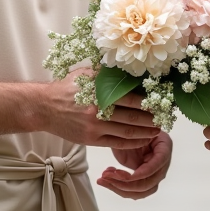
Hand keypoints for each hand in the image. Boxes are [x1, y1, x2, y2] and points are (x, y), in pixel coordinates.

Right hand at [40, 71, 158, 150]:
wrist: (44, 107)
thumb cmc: (66, 88)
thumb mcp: (86, 74)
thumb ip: (107, 72)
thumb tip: (129, 68)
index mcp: (99, 92)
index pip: (132, 98)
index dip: (149, 102)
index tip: (161, 101)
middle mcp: (99, 111)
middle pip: (133, 117)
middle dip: (152, 118)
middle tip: (165, 117)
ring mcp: (95, 127)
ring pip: (128, 132)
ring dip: (146, 132)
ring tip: (158, 129)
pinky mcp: (91, 140)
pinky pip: (118, 143)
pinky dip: (133, 142)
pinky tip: (143, 139)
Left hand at [97, 95, 172, 198]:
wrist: (123, 127)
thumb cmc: (130, 124)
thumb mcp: (132, 128)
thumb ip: (135, 136)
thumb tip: (137, 138)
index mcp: (164, 147)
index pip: (158, 164)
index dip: (144, 172)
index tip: (126, 176)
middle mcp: (162, 163)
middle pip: (150, 184)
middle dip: (127, 183)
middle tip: (108, 175)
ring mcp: (153, 173)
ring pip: (141, 192)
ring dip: (120, 188)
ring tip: (103, 178)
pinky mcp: (142, 180)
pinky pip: (132, 191)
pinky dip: (117, 188)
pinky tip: (105, 177)